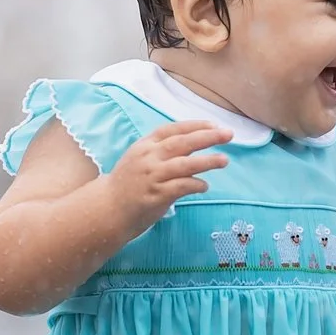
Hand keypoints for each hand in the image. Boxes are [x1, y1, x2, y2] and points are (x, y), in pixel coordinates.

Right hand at [106, 119, 231, 226]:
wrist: (107, 209)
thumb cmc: (128, 183)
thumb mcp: (140, 159)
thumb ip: (162, 151)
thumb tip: (194, 144)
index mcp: (144, 145)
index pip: (172, 129)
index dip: (194, 126)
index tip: (213, 125)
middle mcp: (148, 158)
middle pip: (182, 143)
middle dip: (207, 137)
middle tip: (228, 135)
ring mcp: (151, 176)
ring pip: (184, 164)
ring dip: (207, 161)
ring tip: (224, 160)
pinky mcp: (155, 195)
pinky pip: (181, 187)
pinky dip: (196, 184)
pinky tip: (205, 186)